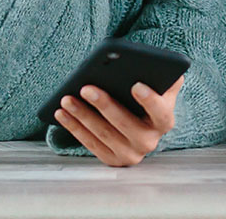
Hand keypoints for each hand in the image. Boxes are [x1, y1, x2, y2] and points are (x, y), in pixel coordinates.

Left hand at [53, 77, 182, 166]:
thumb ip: (162, 76)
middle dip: (104, 105)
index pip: (161, 112)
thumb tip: (157, 64)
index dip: (150, 100)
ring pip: (103, 134)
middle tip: (86, 88)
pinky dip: (74, 128)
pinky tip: (61, 113)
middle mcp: (149, 141)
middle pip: (126, 124)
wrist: (139, 122)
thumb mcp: (158, 86)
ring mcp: (130, 154)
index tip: (136, 85)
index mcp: (163, 120)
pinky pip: (90, 143)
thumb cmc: (146, 97)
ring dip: (82, 116)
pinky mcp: (112, 160)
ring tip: (67, 99)